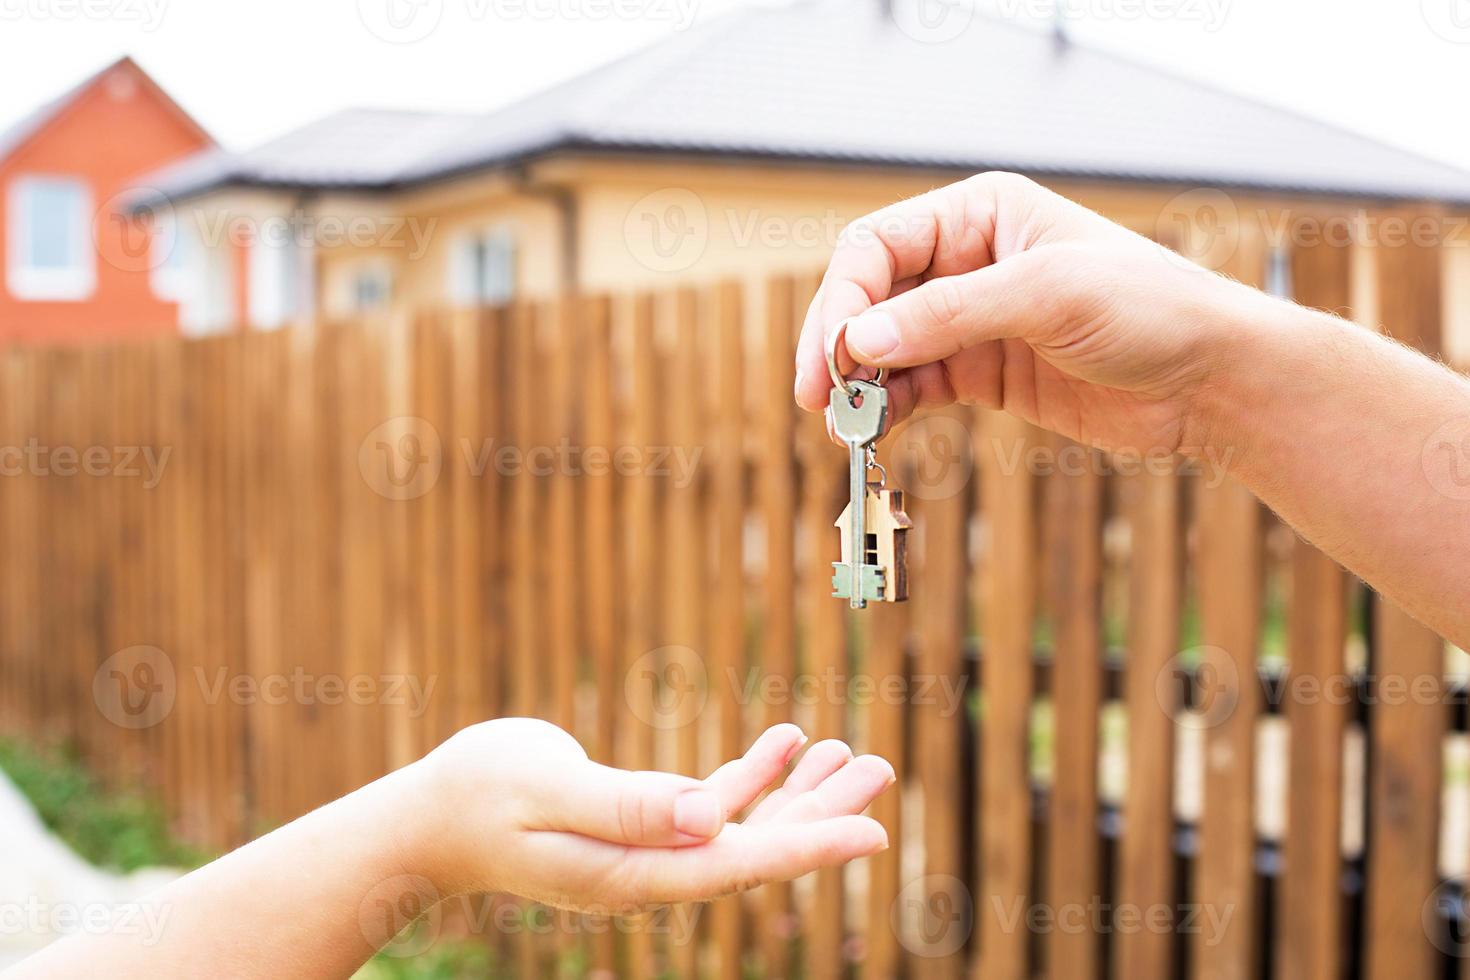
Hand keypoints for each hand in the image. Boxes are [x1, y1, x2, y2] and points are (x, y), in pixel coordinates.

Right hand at [409, 718, 892, 910]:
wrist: (433, 817)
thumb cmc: (479, 797)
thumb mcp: (547, 792)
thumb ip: (626, 805)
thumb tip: (708, 818)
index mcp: (633, 872)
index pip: (737, 866)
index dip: (809, 849)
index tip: (872, 834)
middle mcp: (652, 868)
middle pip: (757, 847)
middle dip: (823, 812)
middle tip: (882, 769)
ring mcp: (651, 848)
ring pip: (746, 824)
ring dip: (800, 791)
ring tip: (855, 752)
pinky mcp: (643, 822)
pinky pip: (715, 801)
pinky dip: (756, 774)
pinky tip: (789, 741)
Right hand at [793, 171, 1277, 455]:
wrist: (1211, 380)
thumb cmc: (1149, 309)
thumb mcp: (1046, 295)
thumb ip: (947, 316)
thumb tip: (856, 343)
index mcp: (979, 214)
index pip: (877, 247)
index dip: (842, 299)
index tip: (832, 357)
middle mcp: (966, 261)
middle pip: (870, 299)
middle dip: (839, 346)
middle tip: (818, 399)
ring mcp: (972, 321)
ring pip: (886, 349)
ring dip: (859, 386)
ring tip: (842, 428)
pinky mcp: (983, 373)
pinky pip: (915, 387)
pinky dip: (890, 409)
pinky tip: (875, 432)